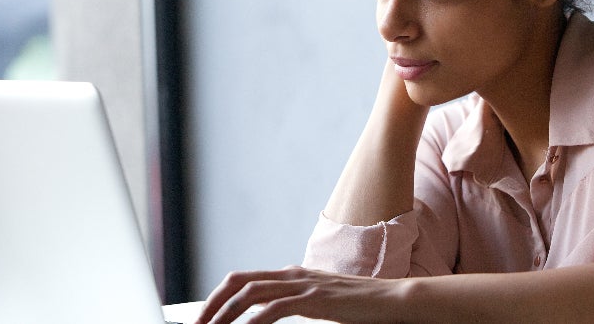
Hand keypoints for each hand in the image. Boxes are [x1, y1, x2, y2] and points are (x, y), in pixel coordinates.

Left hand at [193, 266, 403, 323]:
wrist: (391, 301)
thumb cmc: (358, 306)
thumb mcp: (319, 304)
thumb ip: (292, 305)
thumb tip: (263, 317)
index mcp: (290, 275)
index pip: (243, 280)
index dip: (217, 297)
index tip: (201, 319)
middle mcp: (292, 274)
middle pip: (238, 282)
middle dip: (211, 305)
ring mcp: (304, 283)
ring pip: (250, 293)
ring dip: (224, 314)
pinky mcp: (316, 298)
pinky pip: (275, 309)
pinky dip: (253, 321)